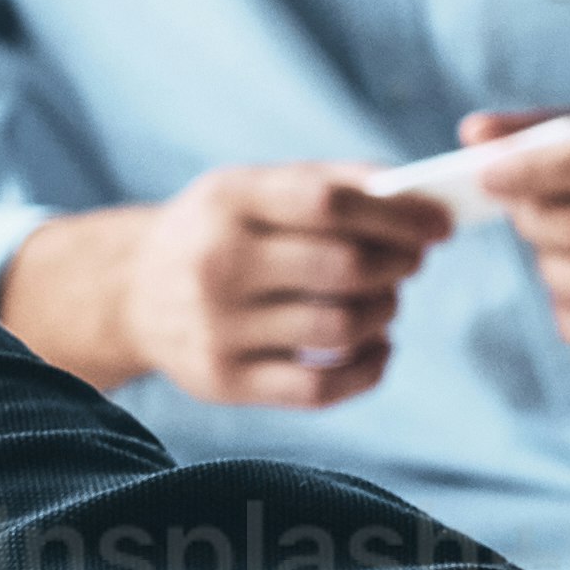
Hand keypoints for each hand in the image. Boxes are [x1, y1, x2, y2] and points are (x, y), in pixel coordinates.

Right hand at [3, 161, 453, 415]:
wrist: (131, 293)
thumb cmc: (217, 232)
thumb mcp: (252, 189)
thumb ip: (328, 182)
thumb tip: (415, 194)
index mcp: (227, 201)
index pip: (329, 203)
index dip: (397, 214)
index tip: (438, 225)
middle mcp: (216, 263)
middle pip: (343, 267)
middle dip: (399, 264)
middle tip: (412, 263)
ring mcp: (217, 328)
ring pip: (339, 328)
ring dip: (384, 312)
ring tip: (385, 301)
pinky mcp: (223, 382)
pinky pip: (320, 387)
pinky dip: (368, 369)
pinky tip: (376, 347)